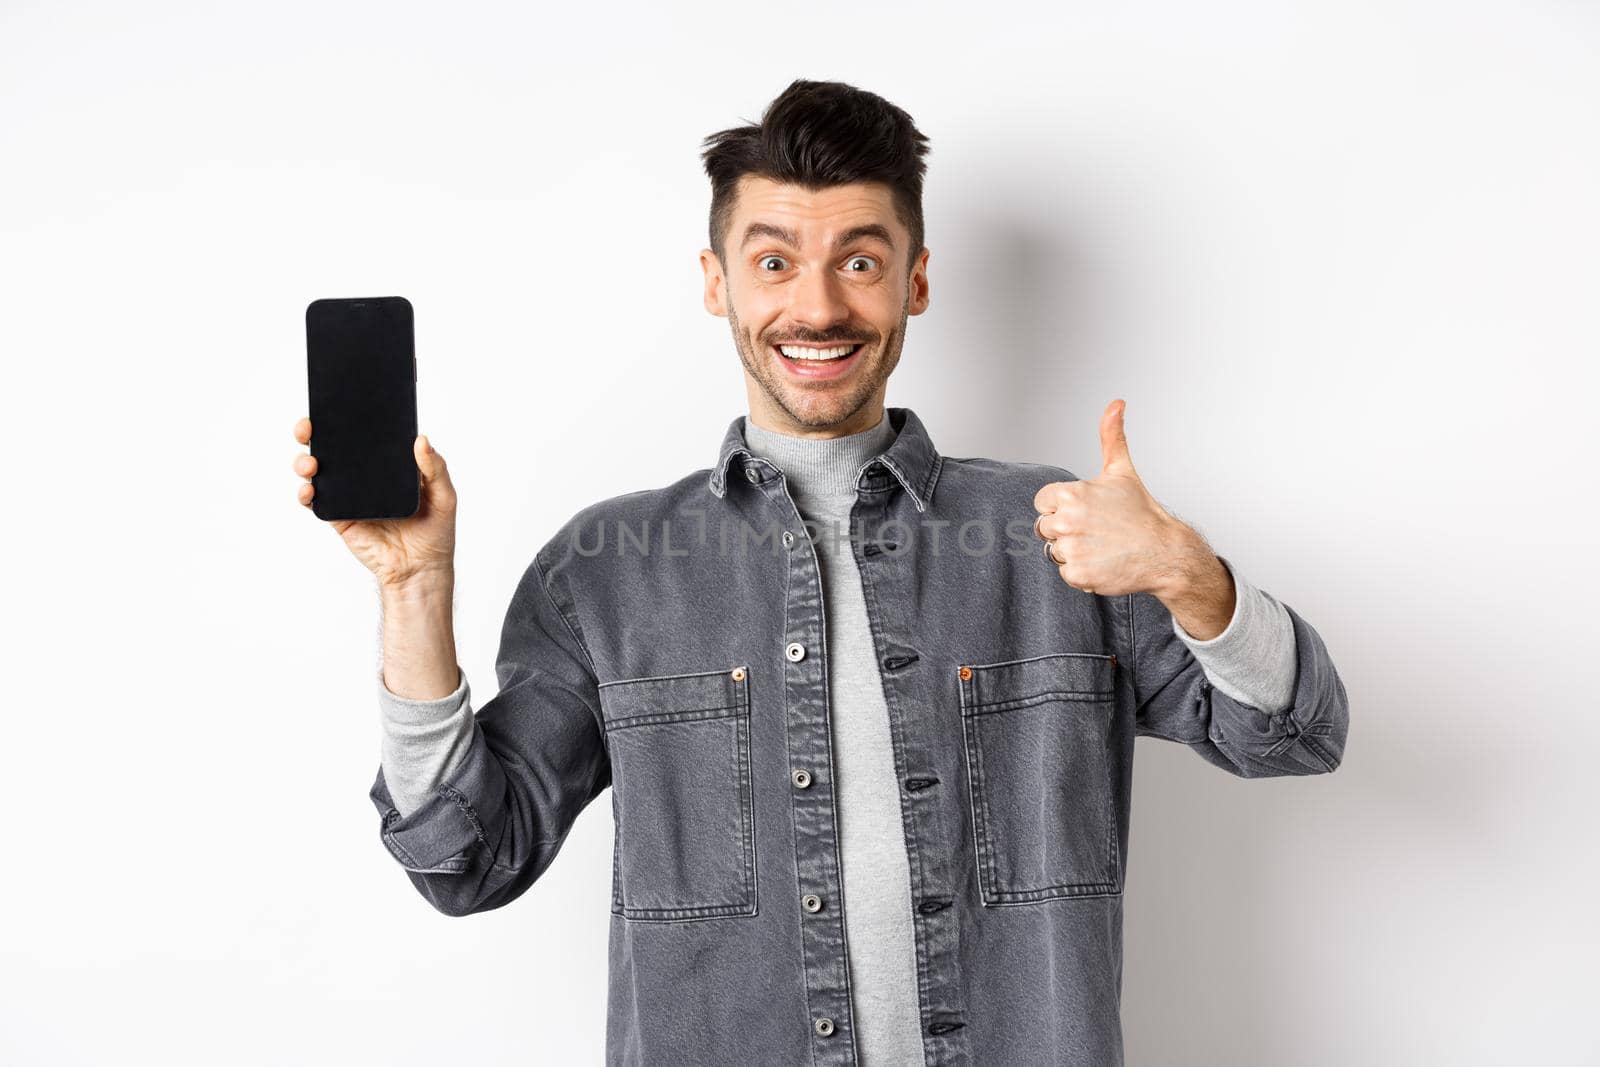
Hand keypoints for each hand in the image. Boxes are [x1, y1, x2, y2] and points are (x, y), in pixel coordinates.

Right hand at [291, 416, 457, 587]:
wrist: (420, 570)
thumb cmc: (435, 532)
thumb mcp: (444, 496)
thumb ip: (435, 468)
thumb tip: (421, 439)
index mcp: (388, 464)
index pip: (364, 434)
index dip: (347, 417)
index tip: (335, 403)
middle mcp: (364, 475)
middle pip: (332, 447)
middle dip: (313, 432)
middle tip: (307, 427)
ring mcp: (349, 495)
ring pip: (317, 471)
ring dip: (305, 461)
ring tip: (309, 462)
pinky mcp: (339, 517)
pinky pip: (316, 501)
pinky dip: (307, 493)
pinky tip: (309, 489)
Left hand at [1031, 399, 1194, 598]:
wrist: (1165, 551)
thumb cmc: (1141, 512)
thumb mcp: (1122, 471)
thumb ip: (1111, 436)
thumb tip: (1116, 404)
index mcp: (1071, 494)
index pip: (1042, 503)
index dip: (1062, 507)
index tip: (1087, 511)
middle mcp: (1067, 521)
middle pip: (1045, 528)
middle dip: (1067, 529)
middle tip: (1097, 529)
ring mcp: (1072, 549)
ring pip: (1054, 551)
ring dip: (1074, 551)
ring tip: (1102, 545)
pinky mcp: (1077, 574)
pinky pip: (1066, 572)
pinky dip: (1082, 571)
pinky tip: (1104, 562)